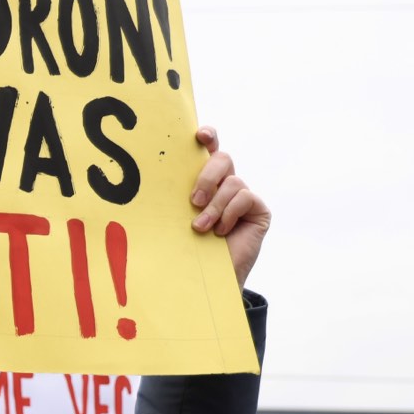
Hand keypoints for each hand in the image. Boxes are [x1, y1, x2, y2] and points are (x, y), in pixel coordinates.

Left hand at [189, 126, 269, 287]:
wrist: (209, 277)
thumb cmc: (188, 247)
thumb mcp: (178, 218)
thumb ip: (177, 197)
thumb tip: (155, 178)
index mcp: (204, 181)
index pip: (209, 149)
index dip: (209, 136)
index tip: (199, 135)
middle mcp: (225, 184)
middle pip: (222, 159)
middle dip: (206, 177)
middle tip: (193, 201)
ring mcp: (243, 197)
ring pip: (232, 181)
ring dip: (214, 206)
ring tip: (202, 227)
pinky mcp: (258, 210)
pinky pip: (245, 197)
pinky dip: (229, 213)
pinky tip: (221, 232)